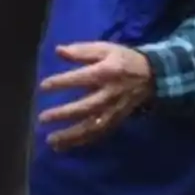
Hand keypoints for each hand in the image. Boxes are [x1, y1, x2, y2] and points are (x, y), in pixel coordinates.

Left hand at [38, 42, 153, 150]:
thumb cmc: (123, 59)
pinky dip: (83, 141)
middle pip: (85, 107)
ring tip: (51, 141)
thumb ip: (81, 50)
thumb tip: (58, 50)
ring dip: (71, 135)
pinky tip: (66, 146)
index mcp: (105, 73)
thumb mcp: (104, 48)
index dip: (61, 82)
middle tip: (42, 118)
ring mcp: (114, 110)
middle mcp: (109, 94)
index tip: (43, 86)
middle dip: (63, 114)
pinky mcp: (116, 120)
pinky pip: (99, 133)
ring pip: (92, 126)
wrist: (152, 75)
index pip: (80, 79)